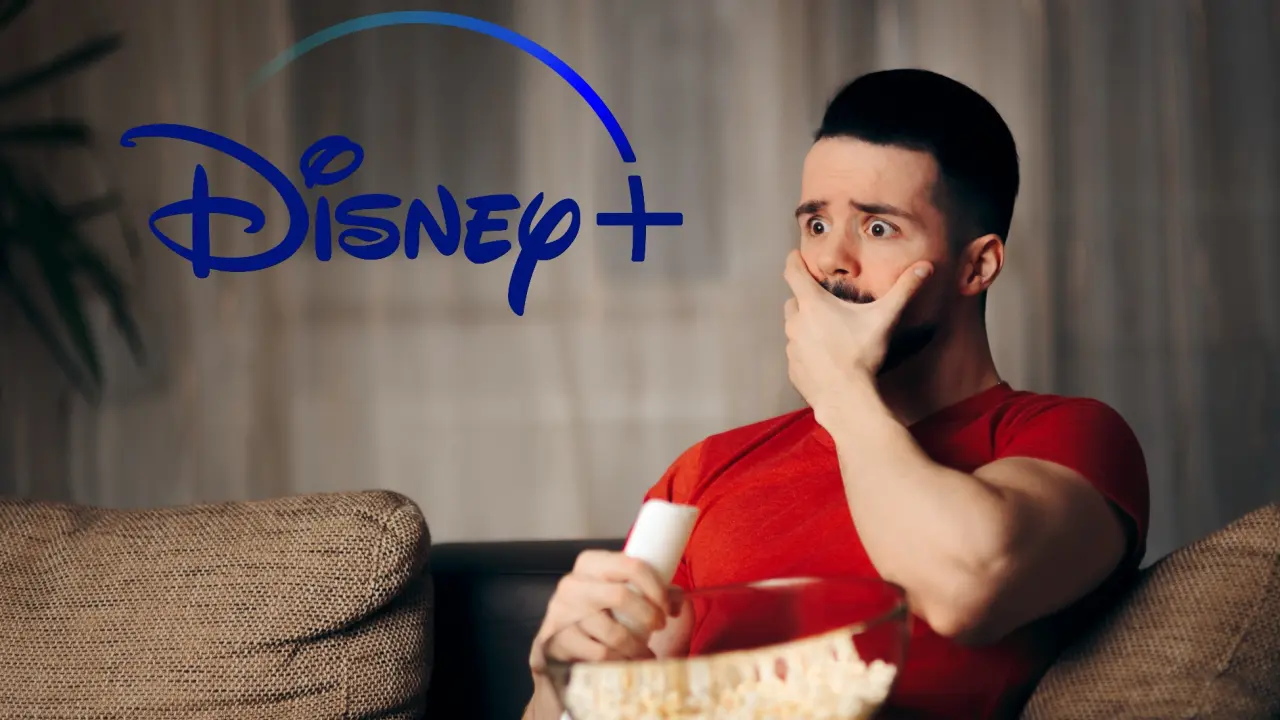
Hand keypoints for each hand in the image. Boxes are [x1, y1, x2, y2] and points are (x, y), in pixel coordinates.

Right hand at [529, 550, 681, 673]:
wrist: (563, 643)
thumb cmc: (601, 614)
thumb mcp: (626, 594)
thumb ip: (655, 591)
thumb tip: (677, 600)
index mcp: (591, 563)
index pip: (631, 565)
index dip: (656, 588)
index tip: (667, 607)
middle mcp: (573, 583)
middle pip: (621, 596)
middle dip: (648, 616)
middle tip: (659, 627)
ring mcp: (561, 612)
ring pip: (612, 632)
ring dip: (636, 647)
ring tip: (645, 652)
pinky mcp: (557, 640)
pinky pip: (598, 653)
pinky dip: (618, 660)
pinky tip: (624, 660)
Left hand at [783, 250, 931, 414]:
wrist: (845, 397)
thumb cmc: (861, 355)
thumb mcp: (884, 319)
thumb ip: (904, 290)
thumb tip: (926, 267)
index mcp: (812, 304)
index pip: (793, 273)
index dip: (794, 261)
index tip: (795, 255)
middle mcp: (795, 323)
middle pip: (794, 300)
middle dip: (805, 298)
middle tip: (824, 303)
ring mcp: (792, 347)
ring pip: (793, 328)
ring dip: (806, 326)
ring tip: (828, 332)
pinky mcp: (793, 368)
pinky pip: (797, 353)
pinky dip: (807, 351)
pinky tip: (825, 357)